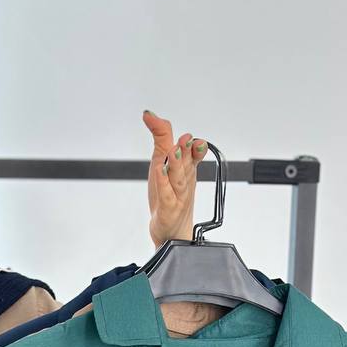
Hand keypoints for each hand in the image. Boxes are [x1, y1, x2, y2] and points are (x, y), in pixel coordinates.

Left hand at [143, 110, 208, 247]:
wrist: (171, 232)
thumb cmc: (169, 198)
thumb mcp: (163, 164)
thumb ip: (161, 138)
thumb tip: (150, 114)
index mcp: (186, 170)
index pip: (194, 155)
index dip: (195, 147)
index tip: (194, 139)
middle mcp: (183, 182)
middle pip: (186, 165)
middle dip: (186, 151)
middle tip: (185, 139)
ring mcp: (177, 197)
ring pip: (178, 179)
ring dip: (177, 165)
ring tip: (175, 151)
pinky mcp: (167, 210)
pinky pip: (166, 196)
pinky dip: (163, 184)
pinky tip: (160, 173)